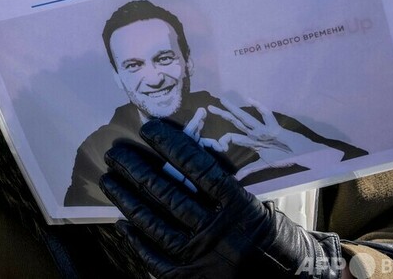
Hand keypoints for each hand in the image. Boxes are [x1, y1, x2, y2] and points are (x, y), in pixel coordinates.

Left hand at [99, 119, 342, 278]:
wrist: (282, 276)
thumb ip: (217, 184)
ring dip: (128, 200)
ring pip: (154, 223)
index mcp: (236, 205)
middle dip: (137, 170)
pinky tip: (122, 223)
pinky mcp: (189, 278)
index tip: (148, 128)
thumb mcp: (249, 201)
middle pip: (168, 194)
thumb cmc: (261, 231)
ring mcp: (201, 256)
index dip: (171, 146)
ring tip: (110, 180)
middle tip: (116, 153)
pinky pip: (154, 258)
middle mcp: (216, 230)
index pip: (197, 168)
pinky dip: (136, 239)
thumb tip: (177, 155)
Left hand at [200, 99, 343, 178]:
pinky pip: (266, 116)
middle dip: (223, 114)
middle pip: (236, 122)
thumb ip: (249, 169)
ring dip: (234, 110)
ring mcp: (263, 129)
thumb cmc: (284, 156)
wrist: (301, 154)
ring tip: (223, 100)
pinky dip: (259, 107)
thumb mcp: (263, 164)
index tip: (216, 146)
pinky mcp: (274, 128)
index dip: (223, 140)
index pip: (233, 137)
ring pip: (246, 118)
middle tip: (209, 107)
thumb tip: (236, 179)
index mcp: (251, 140)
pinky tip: (250, 100)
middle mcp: (255, 133)